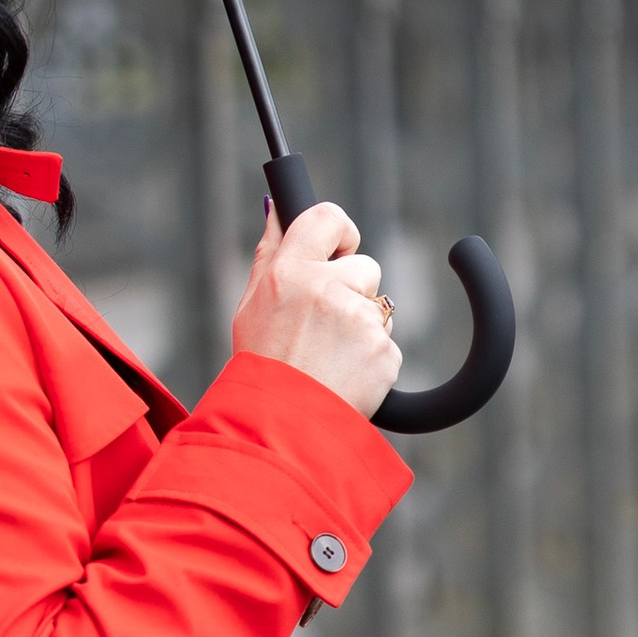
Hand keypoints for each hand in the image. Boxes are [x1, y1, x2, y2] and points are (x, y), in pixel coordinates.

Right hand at [229, 198, 400, 419]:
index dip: (341, 232)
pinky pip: (386, 344)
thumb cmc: (261, 367)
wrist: (280, 429)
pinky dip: (371, 360)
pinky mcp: (383, 352)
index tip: (341, 248)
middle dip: (354, 291)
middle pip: (366, 267)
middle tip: (323, 328)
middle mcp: (326, 289)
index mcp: (289, 272)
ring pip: (379, 308)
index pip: (328, 217)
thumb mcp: (251, 306)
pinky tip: (344, 377)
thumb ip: (269, 253)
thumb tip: (276, 206)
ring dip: (362, 328)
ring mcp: (359, 321)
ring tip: (329, 359)